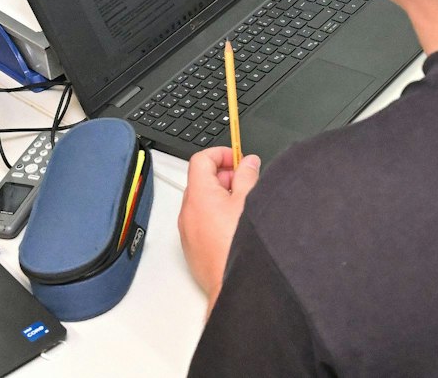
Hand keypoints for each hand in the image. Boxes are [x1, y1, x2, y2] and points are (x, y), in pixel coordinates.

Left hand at [178, 147, 261, 306]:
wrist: (232, 283)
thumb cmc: (238, 245)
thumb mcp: (249, 201)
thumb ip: (248, 176)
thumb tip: (248, 163)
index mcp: (199, 196)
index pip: (200, 160)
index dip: (220, 154)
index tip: (237, 159)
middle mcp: (188, 212)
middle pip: (200, 180)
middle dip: (224, 176)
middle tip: (246, 182)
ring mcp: (188, 231)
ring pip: (201, 202)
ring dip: (221, 196)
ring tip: (244, 205)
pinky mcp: (192, 247)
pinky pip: (201, 221)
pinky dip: (215, 215)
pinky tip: (236, 225)